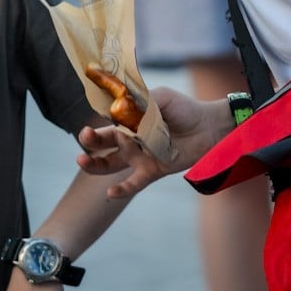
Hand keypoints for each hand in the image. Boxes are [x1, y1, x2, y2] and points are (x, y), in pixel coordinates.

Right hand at [77, 87, 232, 197]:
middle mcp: (131, 139)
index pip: (107, 123)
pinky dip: (121, 189)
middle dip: (91, 141)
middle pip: (104, 143)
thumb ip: (140, 101)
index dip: (96, 124)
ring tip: (82, 162)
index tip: (88, 125)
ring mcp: (140, 157)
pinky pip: (133, 183)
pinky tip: (109, 192)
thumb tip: (120, 106)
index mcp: (130, 120)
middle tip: (85, 137)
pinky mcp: (152, 171)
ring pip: (112, 163)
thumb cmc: (184, 109)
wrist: (208, 127)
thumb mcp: (161, 98)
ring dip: (95, 165)